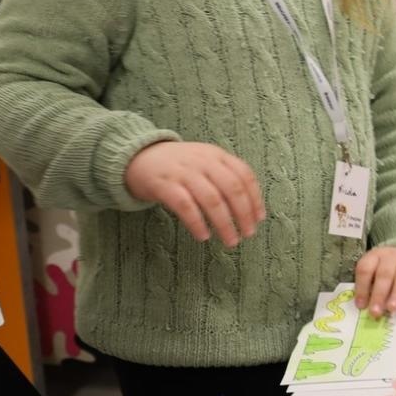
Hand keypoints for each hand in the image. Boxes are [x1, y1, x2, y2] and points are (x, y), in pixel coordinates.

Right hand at [124, 140, 263, 247]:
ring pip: (212, 199)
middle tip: (248, 234)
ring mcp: (183, 172)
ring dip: (224, 223)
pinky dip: (197, 223)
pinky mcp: (164, 185)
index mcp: (216, 155)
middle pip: (232, 188)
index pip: (244, 175)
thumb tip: (251, 209)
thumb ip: (225, 177)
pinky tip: (203, 236)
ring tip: (230, 241)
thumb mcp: (205, 162)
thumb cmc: (179, 166)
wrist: (137, 157)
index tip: (259, 219)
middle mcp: (202, 162)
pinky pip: (185, 206)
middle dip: (244, 213)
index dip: (255, 198)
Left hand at [354, 247, 395, 317]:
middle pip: (384, 274)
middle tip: (376, 312)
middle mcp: (392, 256)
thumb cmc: (389, 269)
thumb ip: (371, 288)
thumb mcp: (376, 272)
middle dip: (379, 294)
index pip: (365, 270)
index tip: (361, 306)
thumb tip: (367, 308)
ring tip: (392, 309)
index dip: (362, 288)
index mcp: (375, 256)